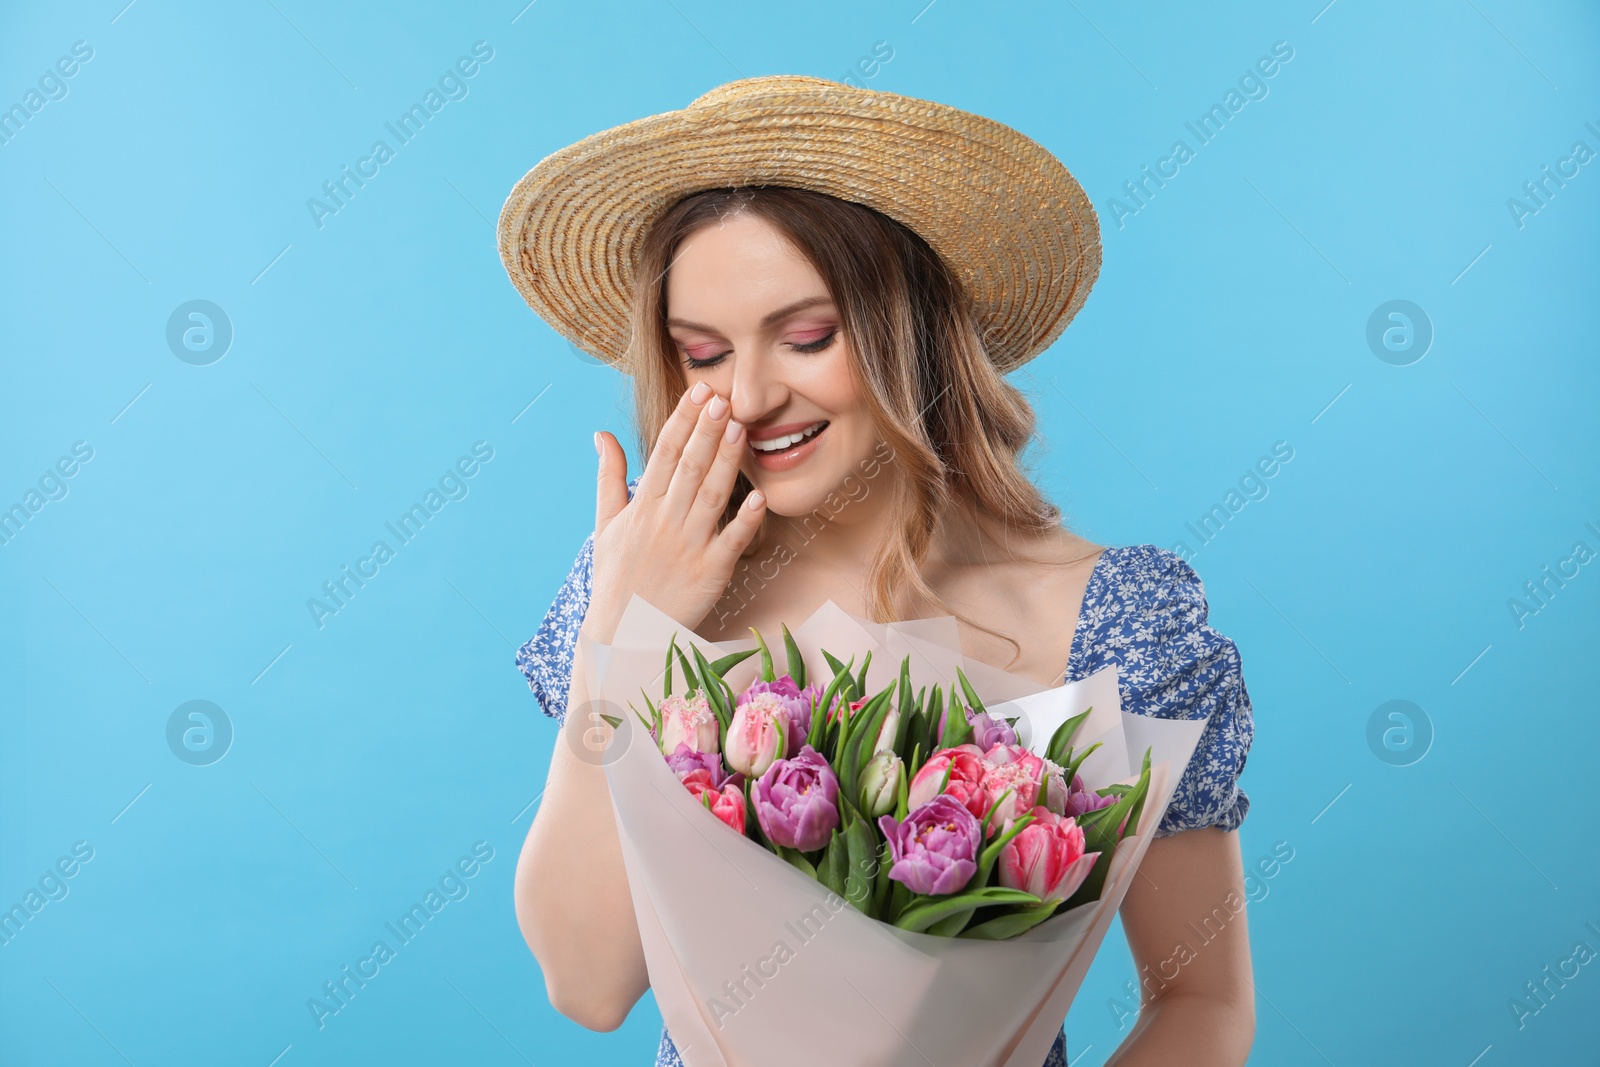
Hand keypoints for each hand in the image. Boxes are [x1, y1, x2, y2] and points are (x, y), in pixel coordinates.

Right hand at [581, 382, 765, 642]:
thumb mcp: (605, 524)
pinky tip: (761, 497)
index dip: (682, 421)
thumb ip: (609, 476)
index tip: (697, 392)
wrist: (624, 633)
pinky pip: (732, 542)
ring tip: (740, 429)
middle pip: (690, 468)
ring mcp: (689, 547)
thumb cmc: (617, 577)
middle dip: (706, 431)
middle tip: (723, 398)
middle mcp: (665, 522)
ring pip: (712, 496)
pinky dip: (746, 521)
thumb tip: (601, 434)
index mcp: (642, 507)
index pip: (664, 454)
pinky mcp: (711, 573)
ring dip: (726, 462)